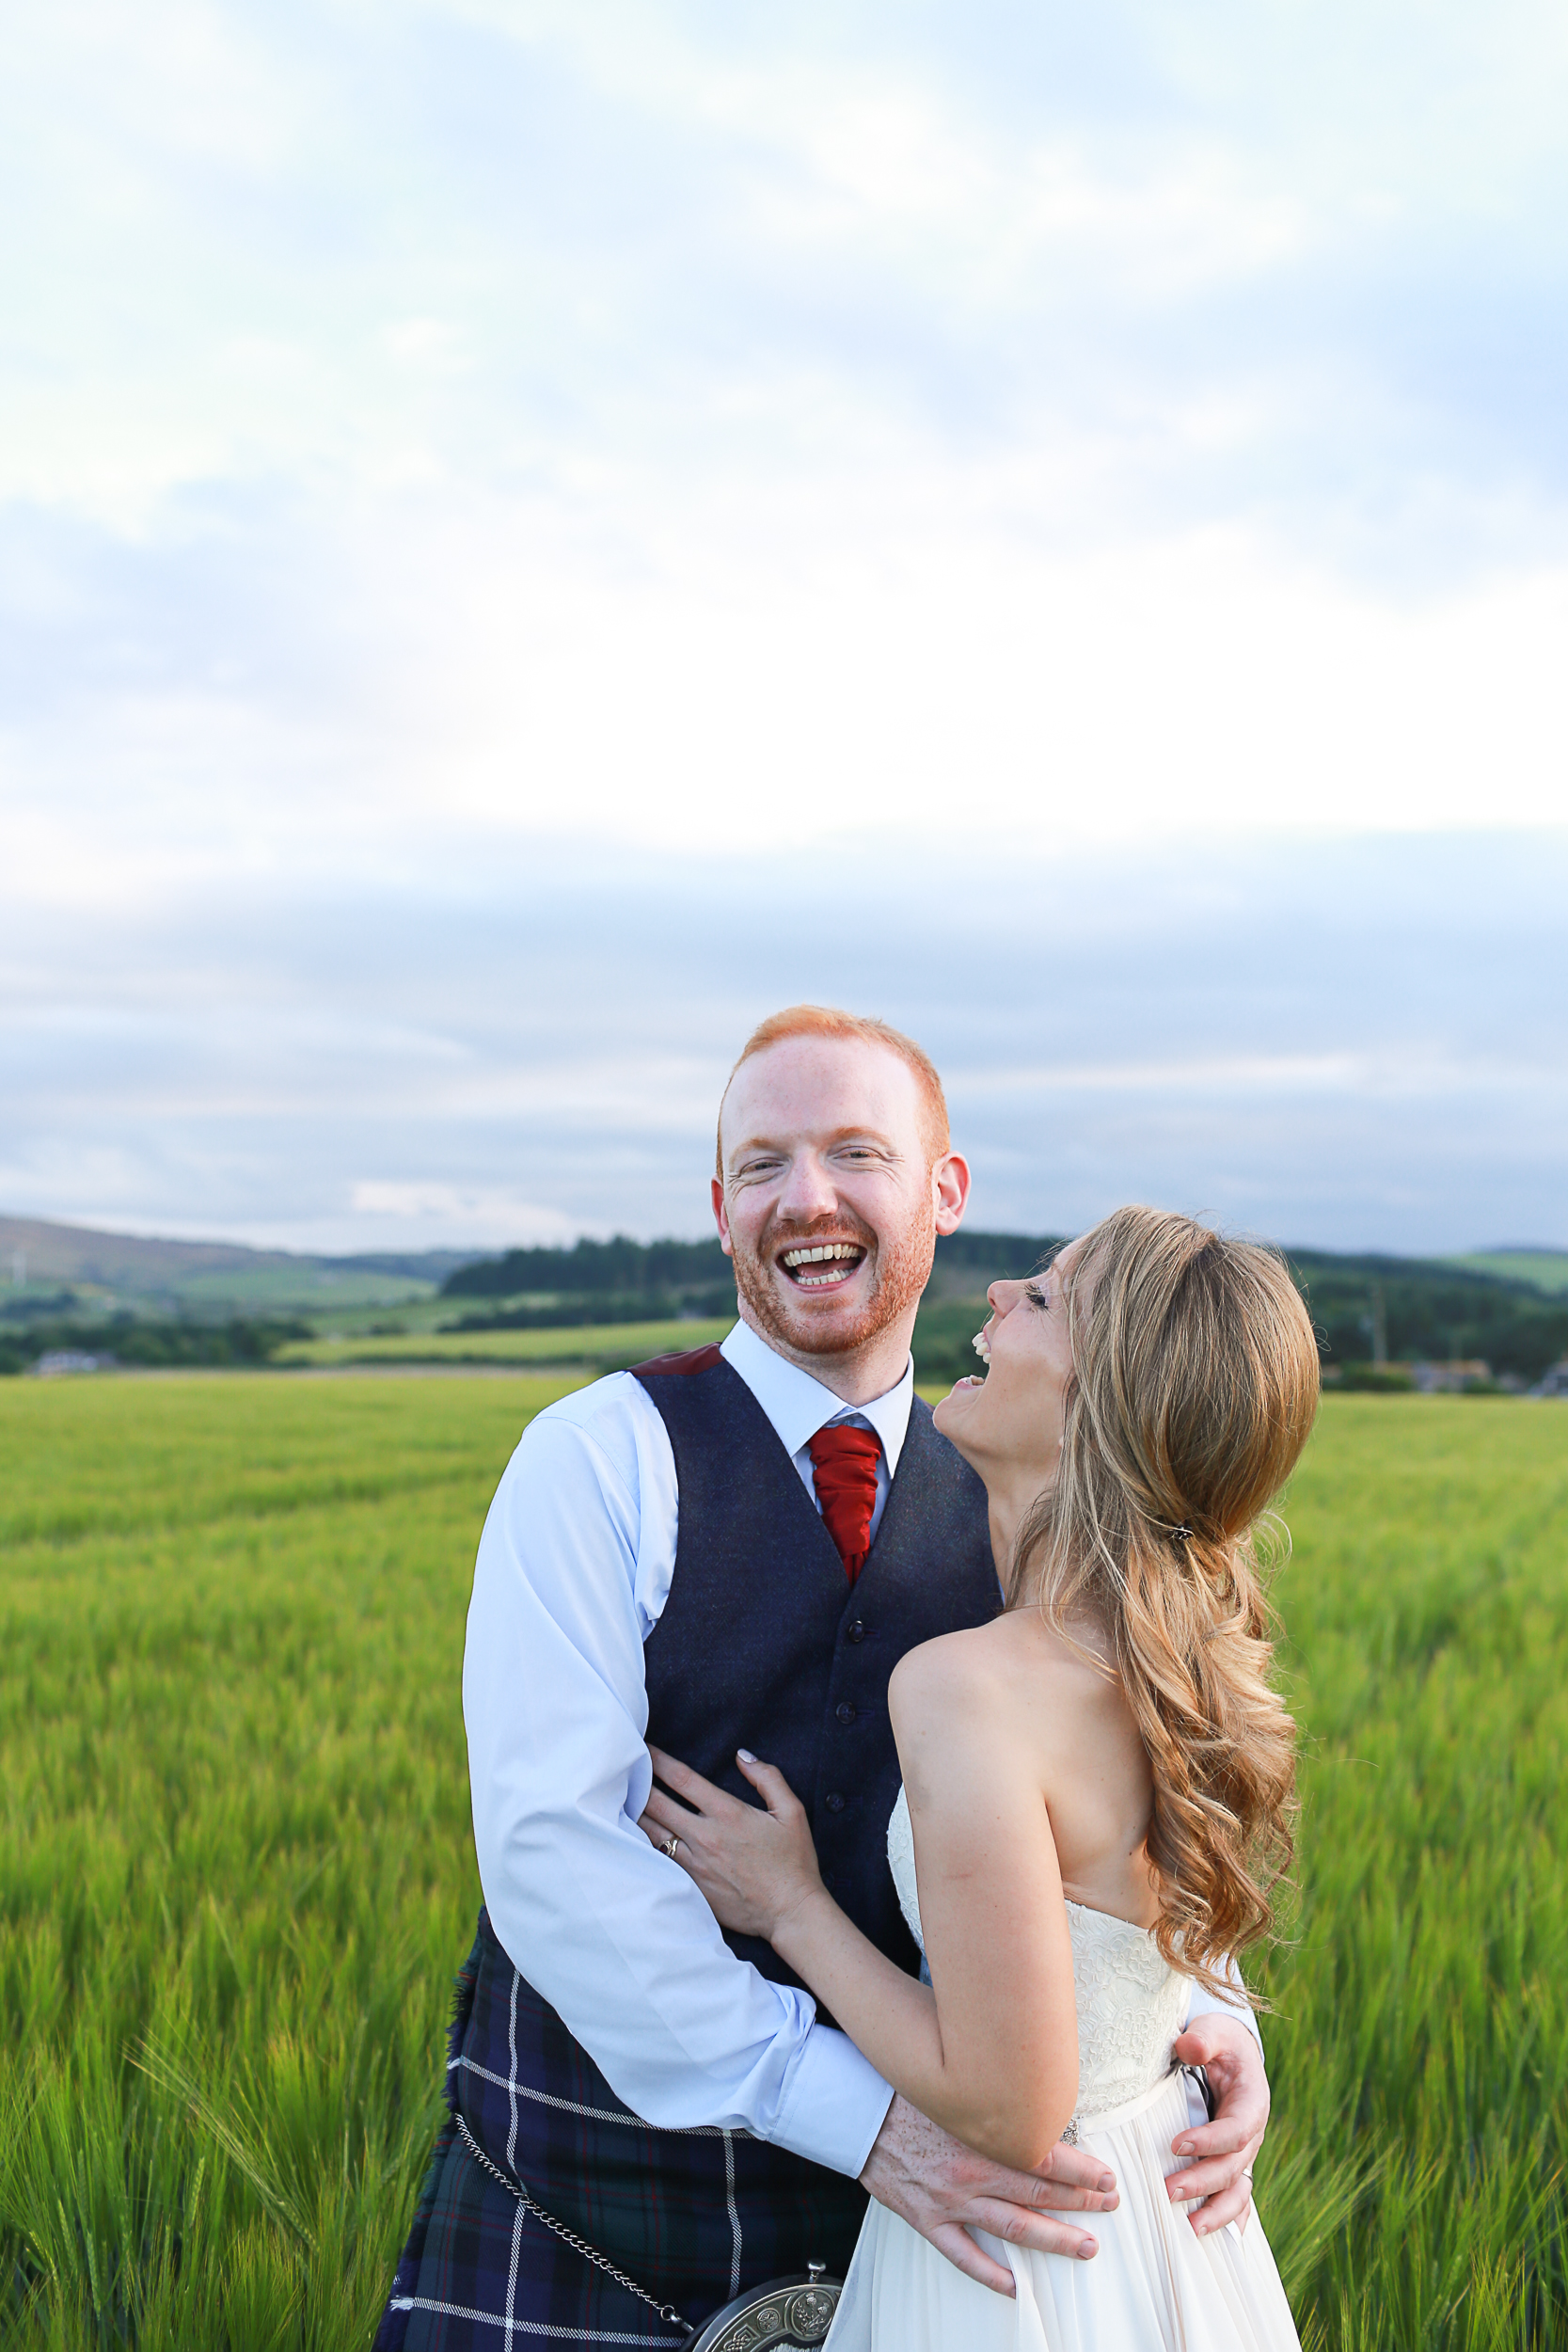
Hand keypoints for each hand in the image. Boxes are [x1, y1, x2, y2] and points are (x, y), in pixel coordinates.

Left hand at [638, 1747, 826, 1942]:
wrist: (791, 1912)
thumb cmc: (794, 1862)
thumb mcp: (792, 1812)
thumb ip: (768, 1778)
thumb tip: (743, 1756)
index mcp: (728, 1814)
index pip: (682, 1779)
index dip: (659, 1761)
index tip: (645, 1749)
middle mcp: (705, 1837)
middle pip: (657, 1804)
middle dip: (638, 1783)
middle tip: (624, 1770)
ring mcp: (695, 1865)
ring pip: (652, 1833)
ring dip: (636, 1814)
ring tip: (622, 1800)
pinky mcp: (692, 1888)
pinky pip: (660, 1862)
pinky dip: (645, 1846)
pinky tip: (634, 1838)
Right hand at [860, 2095, 1118, 2294]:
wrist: (855, 2113)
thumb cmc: (906, 2090)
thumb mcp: (955, 2080)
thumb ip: (993, 2089)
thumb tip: (1033, 2079)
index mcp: (980, 2136)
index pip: (1044, 2158)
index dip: (1081, 2172)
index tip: (1107, 2177)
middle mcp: (970, 2173)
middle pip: (1038, 2195)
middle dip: (1080, 2203)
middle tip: (1110, 2206)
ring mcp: (950, 2202)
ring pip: (1013, 2228)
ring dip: (1053, 2240)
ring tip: (1085, 2247)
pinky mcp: (927, 2220)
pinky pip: (963, 2256)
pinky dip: (990, 2275)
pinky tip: (1015, 2287)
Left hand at [1167, 2011, 1268, 2234]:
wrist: (1231, 2052)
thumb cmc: (1220, 2041)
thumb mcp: (1214, 2030)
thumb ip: (1203, 2038)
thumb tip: (1187, 2047)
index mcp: (1252, 2102)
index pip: (1236, 2130)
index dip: (1210, 2141)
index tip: (1176, 2144)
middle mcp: (1252, 2133)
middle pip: (1233, 2166)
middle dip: (1203, 2182)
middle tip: (1169, 2191)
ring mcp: (1243, 2152)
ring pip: (1238, 2189)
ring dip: (1216, 2210)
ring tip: (1191, 2228)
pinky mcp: (1231, 2162)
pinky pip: (1235, 2195)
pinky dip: (1227, 2218)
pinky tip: (1210, 2236)